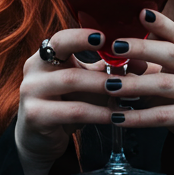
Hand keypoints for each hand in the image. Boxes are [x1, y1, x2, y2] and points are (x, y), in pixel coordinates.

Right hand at [16, 28, 119, 174]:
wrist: (39, 140)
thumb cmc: (66, 105)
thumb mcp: (86, 85)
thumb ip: (108, 71)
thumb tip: (143, 61)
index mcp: (44, 55)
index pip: (61, 36)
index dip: (81, 34)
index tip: (104, 36)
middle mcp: (33, 68)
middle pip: (62, 51)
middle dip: (95, 52)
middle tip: (124, 64)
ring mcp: (30, 91)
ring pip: (71, 80)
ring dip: (102, 84)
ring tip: (126, 89)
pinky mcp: (35, 115)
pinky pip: (73, 111)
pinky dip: (98, 112)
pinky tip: (115, 116)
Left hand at [105, 9, 173, 174]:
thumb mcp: (165, 79)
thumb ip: (146, 65)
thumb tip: (116, 52)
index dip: (160, 22)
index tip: (141, 12)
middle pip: (171, 54)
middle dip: (142, 49)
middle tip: (114, 47)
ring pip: (165, 85)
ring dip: (134, 85)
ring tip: (108, 87)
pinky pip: (164, 116)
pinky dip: (139, 117)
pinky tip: (117, 118)